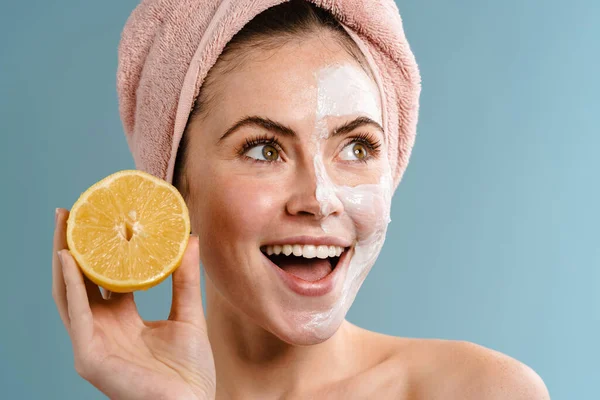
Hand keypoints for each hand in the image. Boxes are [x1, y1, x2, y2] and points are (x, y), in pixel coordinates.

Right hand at [52, 208, 215, 399]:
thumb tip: (189, 238)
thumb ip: (185, 279)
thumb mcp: (188, 315)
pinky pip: (75, 316)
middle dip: (76, 245)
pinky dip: (70, 286)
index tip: (106, 216)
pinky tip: (68, 259)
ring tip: (66, 223)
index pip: (105, 277)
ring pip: (70, 293)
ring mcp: (93, 342)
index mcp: (123, 319)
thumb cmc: (190, 372)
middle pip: (82, 280)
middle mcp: (103, 328)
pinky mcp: (89, 357)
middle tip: (75, 210)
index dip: (104, 248)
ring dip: (65, 257)